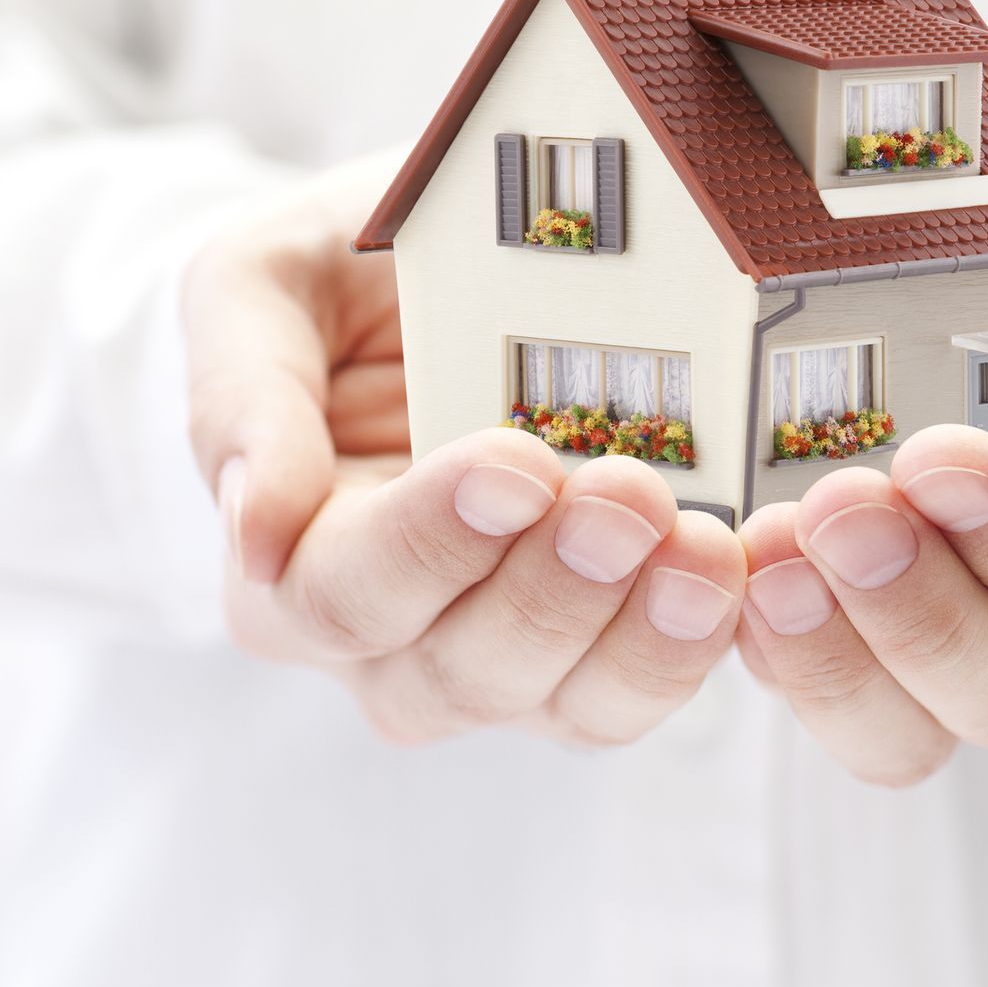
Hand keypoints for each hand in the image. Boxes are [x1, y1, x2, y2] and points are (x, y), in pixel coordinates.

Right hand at [181, 159, 744, 744]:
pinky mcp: (599, 643)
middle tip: (629, 495)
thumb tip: (253, 531)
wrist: (417, 287)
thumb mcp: (256, 290)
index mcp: (290, 567)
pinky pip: (643, 682)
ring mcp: (502, 655)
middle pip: (460, 669)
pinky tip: (743, 574)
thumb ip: (244, 396)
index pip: (342, 593)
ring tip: (707, 552)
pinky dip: (698, 641)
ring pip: (565, 700)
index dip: (429, 541)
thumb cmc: (325, 288)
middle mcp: (389, 643)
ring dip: (642, 636)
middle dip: (554, 586)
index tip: (515, 463)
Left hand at [734, 157, 987, 785]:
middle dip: (923, 611)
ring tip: (770, 557)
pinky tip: (741, 577)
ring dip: (838, 656)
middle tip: (837, 503)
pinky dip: (777, 652)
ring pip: (916, 735)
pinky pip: (826, 697)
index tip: (940, 456)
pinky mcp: (860, 632)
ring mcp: (961, 642)